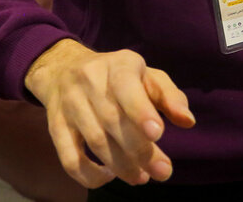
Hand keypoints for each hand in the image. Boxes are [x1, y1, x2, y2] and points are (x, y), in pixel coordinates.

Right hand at [24, 39, 195, 187]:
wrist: (64, 69)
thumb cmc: (119, 76)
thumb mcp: (147, 75)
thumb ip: (170, 96)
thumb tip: (188, 121)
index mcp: (118, 65)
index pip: (126, 86)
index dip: (140, 111)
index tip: (158, 134)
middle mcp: (90, 81)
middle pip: (112, 120)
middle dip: (139, 151)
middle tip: (162, 172)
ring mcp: (70, 105)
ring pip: (94, 141)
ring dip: (121, 166)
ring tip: (141, 177)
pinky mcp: (55, 127)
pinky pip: (69, 158)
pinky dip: (89, 174)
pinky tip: (109, 176)